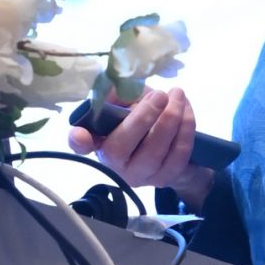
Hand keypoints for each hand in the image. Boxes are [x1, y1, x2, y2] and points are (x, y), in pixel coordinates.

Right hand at [68, 85, 214, 209]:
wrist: (170, 149)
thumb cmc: (142, 122)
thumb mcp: (127, 103)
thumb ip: (121, 94)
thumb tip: (123, 87)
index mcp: (100, 143)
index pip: (81, 144)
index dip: (79, 140)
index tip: (80, 134)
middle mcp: (115, 165)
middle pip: (122, 147)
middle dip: (143, 117)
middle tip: (160, 95)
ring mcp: (141, 176)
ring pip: (154, 151)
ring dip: (170, 119)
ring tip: (177, 95)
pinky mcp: (165, 178)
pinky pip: (178, 154)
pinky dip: (185, 128)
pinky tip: (185, 110)